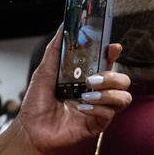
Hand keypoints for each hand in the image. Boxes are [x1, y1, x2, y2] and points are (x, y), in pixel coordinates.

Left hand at [17, 28, 131, 154]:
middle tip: (91, 79)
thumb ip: (55, 51)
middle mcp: (97, 92)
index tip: (113, 47)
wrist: (29, 127)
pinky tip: (81, 107)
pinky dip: (97, 109)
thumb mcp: (44, 72)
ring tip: (85, 94)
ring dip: (108, 93)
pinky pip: (110, 114)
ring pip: (124, 97)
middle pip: (123, 80)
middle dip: (113, 76)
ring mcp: (98, 108)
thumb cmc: (36, 101)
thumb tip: (63, 26)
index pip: (109, 63)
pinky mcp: (97, 124)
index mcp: (87, 78)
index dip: (114, 54)